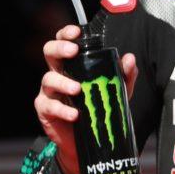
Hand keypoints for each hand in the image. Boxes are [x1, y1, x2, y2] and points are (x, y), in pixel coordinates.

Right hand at [35, 24, 138, 173]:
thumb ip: (124, 76)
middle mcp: (58, 74)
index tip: (75, 32)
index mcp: (73, 66)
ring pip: (48, 79)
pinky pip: (49, 106)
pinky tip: (74, 114)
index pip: (64, 43)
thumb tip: (130, 58)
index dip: (66, 34)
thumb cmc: (100, 109)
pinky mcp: (45, 110)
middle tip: (72, 51)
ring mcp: (49, 92)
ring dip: (63, 82)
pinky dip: (62, 109)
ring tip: (78, 90)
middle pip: (49, 53)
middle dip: (59, 48)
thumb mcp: (116, 92)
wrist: (92, 141)